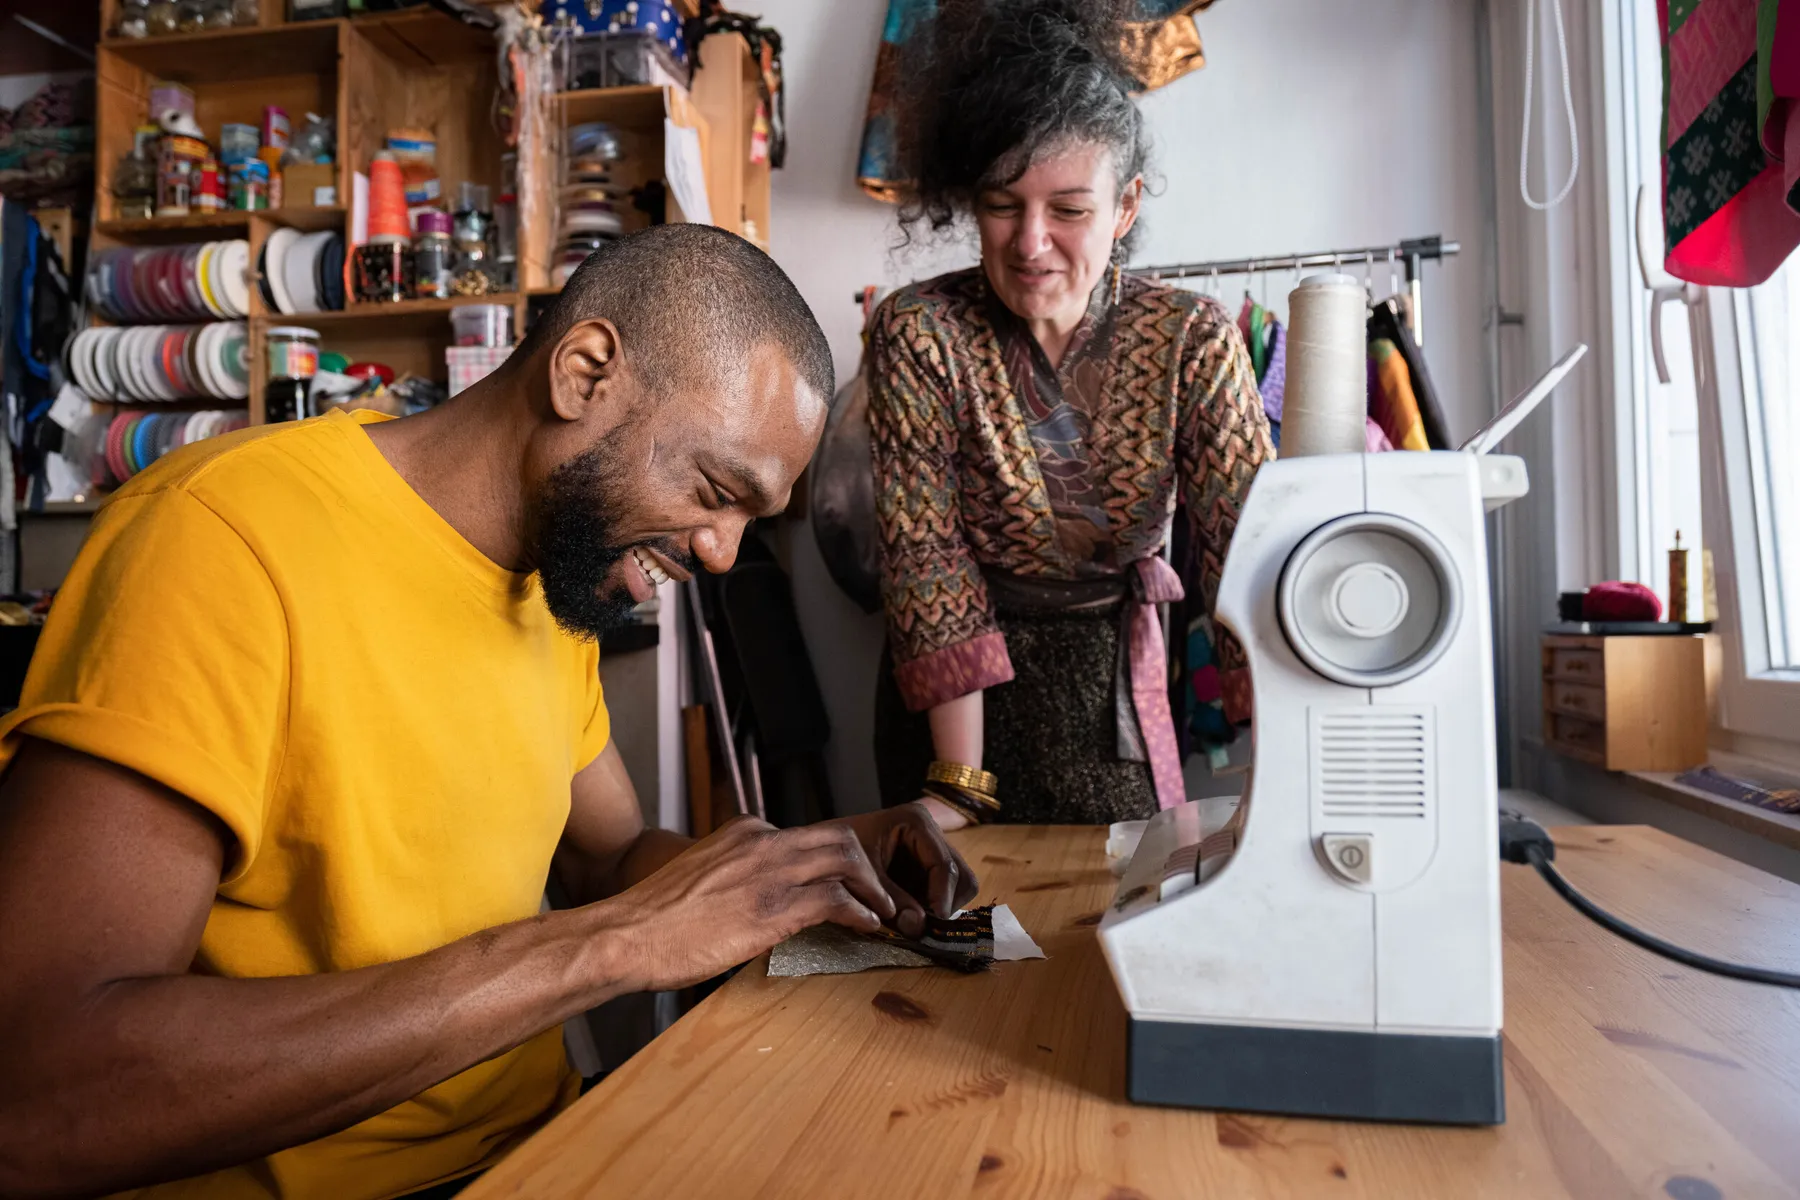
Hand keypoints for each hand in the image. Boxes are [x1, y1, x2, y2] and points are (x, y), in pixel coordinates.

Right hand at [596, 817, 895, 991]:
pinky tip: (869, 926)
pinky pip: (838, 900)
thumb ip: (734, 874)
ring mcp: (771, 871)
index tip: (845, 882)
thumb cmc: (656, 918)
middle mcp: (762, 841)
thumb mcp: (701, 876)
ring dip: (874, 888)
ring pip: (847, 861)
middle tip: (880, 893)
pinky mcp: (775, 907)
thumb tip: (756, 898)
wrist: (627, 935)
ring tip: (885, 911)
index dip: (834, 861)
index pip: (806, 836)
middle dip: (867, 866)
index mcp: (743, 830)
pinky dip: (862, 912)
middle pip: (838, 839)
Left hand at [830, 802, 979, 937]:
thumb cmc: (839, 851)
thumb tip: (919, 927)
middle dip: (944, 902)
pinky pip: (944, 892)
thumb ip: (892, 900)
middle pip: (961, 876)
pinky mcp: (928, 866)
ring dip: (938, 906)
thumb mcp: (863, 874)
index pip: (945, 865)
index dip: (942, 896)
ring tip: (911, 917)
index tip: (932, 922)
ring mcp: (933, 850)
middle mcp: (932, 832)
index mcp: (917, 822)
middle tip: (923, 924)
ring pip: (958, 886)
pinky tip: (908, 911)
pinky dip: (930, 906)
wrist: (823, 845)